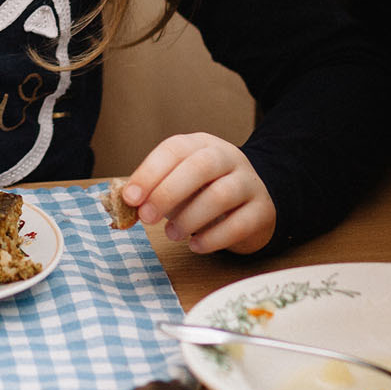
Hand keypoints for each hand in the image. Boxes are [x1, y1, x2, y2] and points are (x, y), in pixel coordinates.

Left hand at [121, 133, 275, 254]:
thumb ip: (154, 191)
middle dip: (168, 193)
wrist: (253, 201)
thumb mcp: (178, 184)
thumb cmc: (204, 191)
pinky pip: (240, 224)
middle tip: (147, 217)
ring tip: (172, 234)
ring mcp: (249, 182)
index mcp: (200, 144)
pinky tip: (195, 245)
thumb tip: (127, 206)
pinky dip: (214, 238)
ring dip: (190, 218)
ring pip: (221, 195)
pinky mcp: (263, 210)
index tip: (130, 198)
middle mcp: (227, 157)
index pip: (174, 149)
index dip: (149, 173)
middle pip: (200, 167)